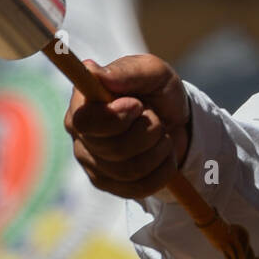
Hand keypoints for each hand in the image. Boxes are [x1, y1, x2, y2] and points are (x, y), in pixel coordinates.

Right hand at [64, 55, 190, 198]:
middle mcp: (81, 135)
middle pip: (112, 148)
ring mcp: (92, 163)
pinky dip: (163, 168)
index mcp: (83, 103)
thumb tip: (92, 71)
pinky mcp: (109, 184)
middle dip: (147, 131)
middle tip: (155, 117)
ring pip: (129, 170)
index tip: (138, 104)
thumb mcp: (153, 72)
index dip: (114, 118)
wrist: (178, 119)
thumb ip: (126, 70)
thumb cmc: (158, 91)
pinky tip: (162, 154)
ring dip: (159, 148)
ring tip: (161, 133)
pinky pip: (140, 187)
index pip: (85, 121)